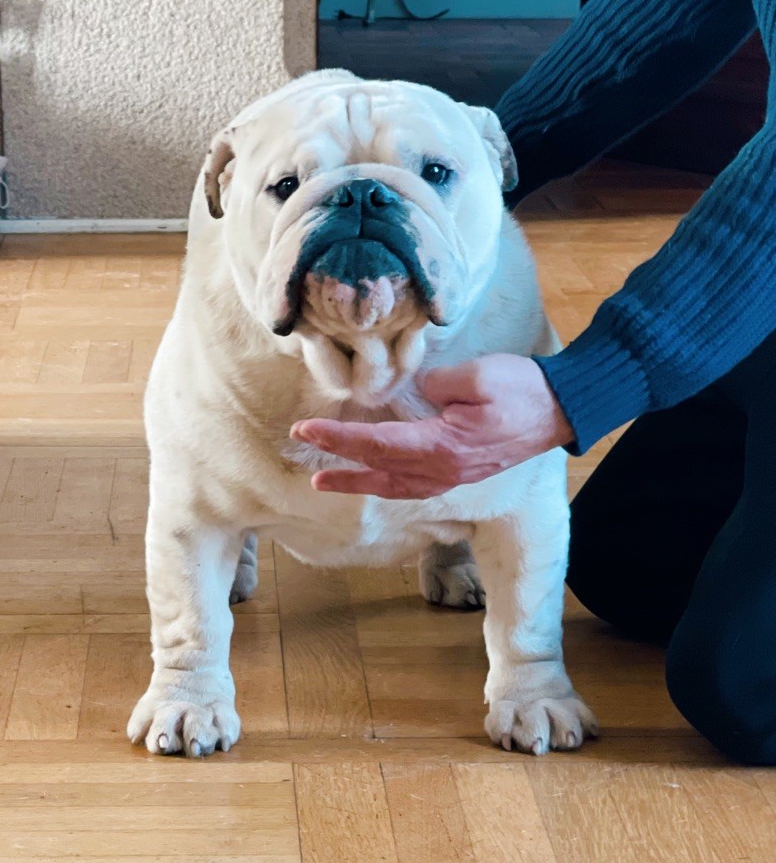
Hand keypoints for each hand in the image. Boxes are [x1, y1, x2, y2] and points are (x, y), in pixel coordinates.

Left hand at [289, 354, 574, 498]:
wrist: (561, 410)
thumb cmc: (523, 389)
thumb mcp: (480, 375)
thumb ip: (438, 385)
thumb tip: (415, 391)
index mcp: (443, 446)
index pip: (378, 443)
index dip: (339, 438)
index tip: (307, 429)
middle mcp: (443, 469)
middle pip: (379, 467)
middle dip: (338, 458)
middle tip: (302, 448)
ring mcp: (453, 476)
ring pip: (393, 485)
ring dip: (357, 482)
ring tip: (324, 481)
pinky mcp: (460, 473)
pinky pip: (413, 487)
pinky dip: (386, 486)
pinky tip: (374, 483)